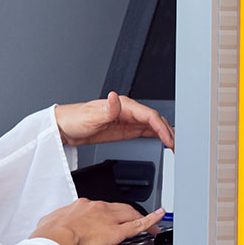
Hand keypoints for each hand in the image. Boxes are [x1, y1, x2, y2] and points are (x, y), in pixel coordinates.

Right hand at [31, 198, 165, 244]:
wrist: (54, 238)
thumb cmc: (50, 233)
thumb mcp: (50, 222)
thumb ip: (55, 222)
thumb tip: (50, 226)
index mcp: (82, 205)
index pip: (101, 207)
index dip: (109, 213)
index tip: (110, 218)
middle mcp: (97, 208)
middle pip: (119, 208)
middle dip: (130, 213)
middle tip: (137, 218)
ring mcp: (108, 218)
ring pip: (130, 215)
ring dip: (141, 218)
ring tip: (152, 223)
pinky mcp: (115, 232)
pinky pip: (137, 225)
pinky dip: (151, 221)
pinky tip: (158, 220)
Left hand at [55, 92, 173, 148]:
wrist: (65, 126)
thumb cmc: (75, 119)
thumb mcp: (91, 116)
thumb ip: (106, 109)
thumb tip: (114, 97)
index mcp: (123, 105)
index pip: (149, 115)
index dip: (162, 127)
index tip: (169, 140)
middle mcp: (127, 111)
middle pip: (155, 120)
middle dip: (169, 132)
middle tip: (179, 147)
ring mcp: (127, 119)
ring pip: (153, 125)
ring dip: (166, 134)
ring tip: (176, 146)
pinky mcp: (125, 128)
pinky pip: (146, 131)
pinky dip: (157, 136)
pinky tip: (164, 142)